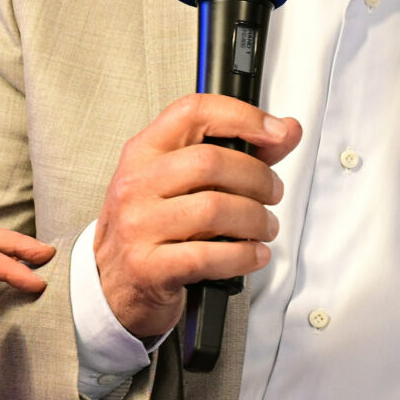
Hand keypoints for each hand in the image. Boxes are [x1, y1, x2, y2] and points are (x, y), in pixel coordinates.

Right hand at [96, 95, 301, 342]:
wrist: (113, 287)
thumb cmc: (151, 229)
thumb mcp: (180, 184)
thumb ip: (238, 154)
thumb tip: (285, 131)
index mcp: (143, 153)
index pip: (193, 112)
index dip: (243, 116)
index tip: (275, 132)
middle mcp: (137, 184)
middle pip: (211, 162)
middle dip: (257, 178)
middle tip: (271, 193)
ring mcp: (139, 226)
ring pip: (215, 209)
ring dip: (256, 219)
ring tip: (264, 227)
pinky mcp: (149, 267)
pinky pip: (210, 256)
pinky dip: (244, 256)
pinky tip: (252, 254)